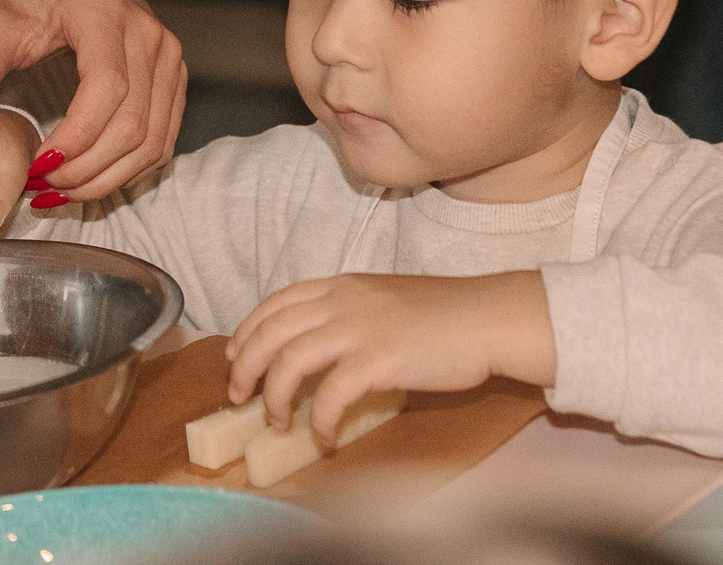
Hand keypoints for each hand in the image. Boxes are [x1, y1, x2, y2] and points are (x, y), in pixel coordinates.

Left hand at [0, 0, 184, 199]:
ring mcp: (168, 60)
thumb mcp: (5, 15)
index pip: (107, 89)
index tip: (39, 163)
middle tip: (44, 187)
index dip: (77, 137)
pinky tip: (92, 178)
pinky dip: (129, 169)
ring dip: (108, 178)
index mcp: (106, 18)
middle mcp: (149, 39)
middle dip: (87, 170)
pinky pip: (162, 139)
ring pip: (153, 141)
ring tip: (63, 190)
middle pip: (133, 126)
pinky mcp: (174, 79)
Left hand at [225, 272, 557, 443]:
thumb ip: (351, 312)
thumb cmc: (445, 313)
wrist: (487, 318)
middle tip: (241, 396)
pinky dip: (319, 420)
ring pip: (289, 362)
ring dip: (275, 397)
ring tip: (277, 421)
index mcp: (343, 284)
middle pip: (271, 331)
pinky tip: (324, 436)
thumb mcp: (385, 298)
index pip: (278, 301)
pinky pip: (330, 395)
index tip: (235, 355)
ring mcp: (358, 329)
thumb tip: (325, 344)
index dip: (249, 329)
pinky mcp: (377, 361)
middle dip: (246, 367)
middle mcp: (342, 301)